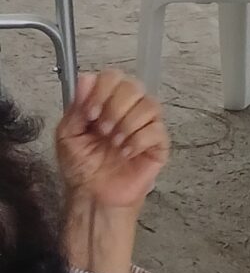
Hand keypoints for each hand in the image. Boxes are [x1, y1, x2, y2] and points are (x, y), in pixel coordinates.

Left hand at [57, 70, 168, 272]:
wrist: (94, 195)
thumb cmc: (81, 167)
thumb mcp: (68, 134)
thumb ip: (77, 106)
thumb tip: (86, 79)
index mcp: (105, 103)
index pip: (113, 77)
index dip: (102, 91)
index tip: (90, 114)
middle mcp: (128, 109)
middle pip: (134, 86)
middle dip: (115, 107)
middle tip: (103, 130)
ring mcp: (146, 126)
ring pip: (150, 105)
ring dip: (127, 124)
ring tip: (114, 144)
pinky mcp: (158, 144)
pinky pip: (157, 130)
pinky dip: (139, 140)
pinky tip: (127, 153)